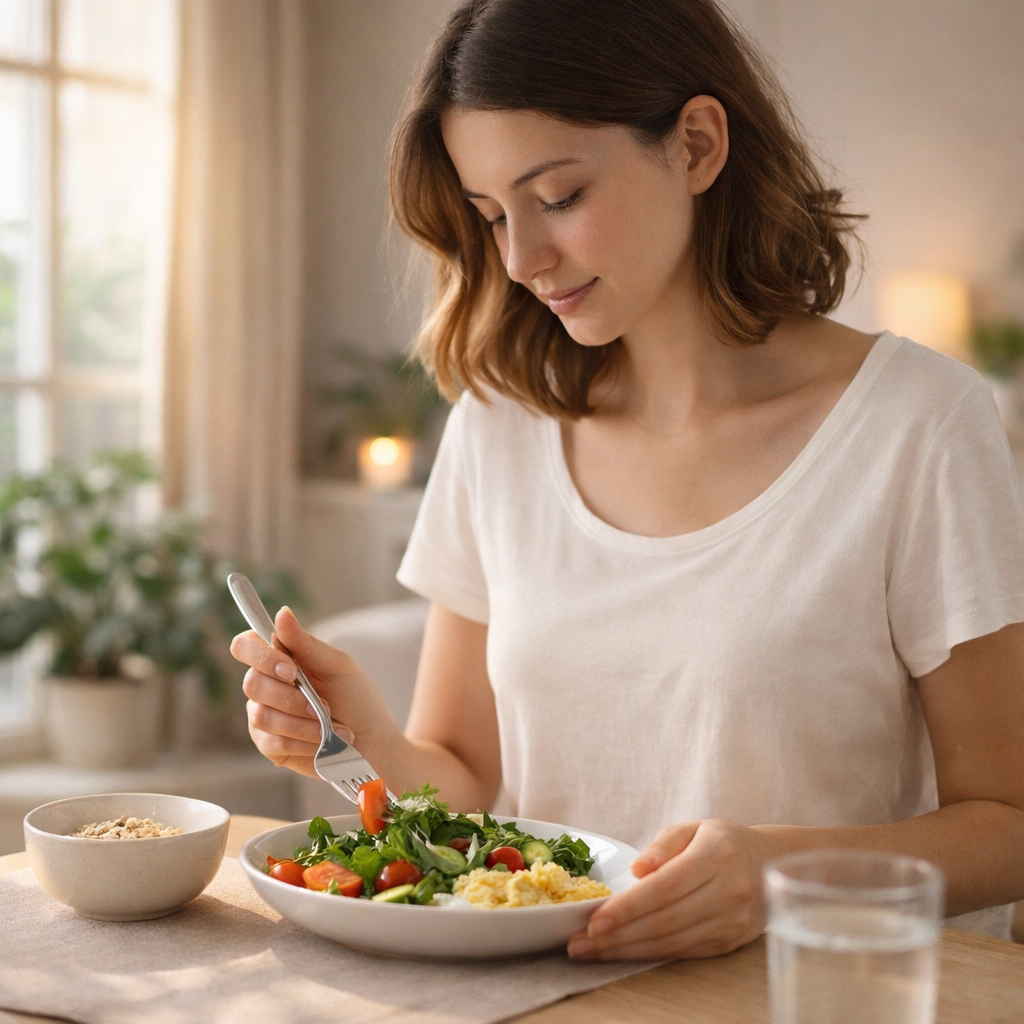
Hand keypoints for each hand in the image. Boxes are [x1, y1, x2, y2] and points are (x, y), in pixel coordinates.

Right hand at [229, 606, 398, 777]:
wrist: (369, 738)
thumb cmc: (355, 697)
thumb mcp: (337, 665)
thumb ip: (306, 643)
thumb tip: (282, 613)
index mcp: (279, 658)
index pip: (246, 646)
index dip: (260, 656)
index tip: (291, 670)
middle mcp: (265, 685)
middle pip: (252, 684)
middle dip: (292, 697)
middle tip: (325, 705)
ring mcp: (263, 715)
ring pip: (262, 716)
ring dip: (303, 723)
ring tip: (330, 726)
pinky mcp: (268, 744)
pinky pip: (273, 742)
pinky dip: (304, 742)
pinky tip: (323, 743)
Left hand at [567, 818, 774, 959]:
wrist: (770, 864)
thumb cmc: (721, 842)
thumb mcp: (693, 827)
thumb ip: (663, 845)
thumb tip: (637, 869)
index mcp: (716, 855)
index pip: (665, 887)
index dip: (628, 907)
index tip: (594, 919)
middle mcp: (728, 891)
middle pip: (666, 920)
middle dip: (619, 935)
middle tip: (580, 943)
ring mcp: (731, 921)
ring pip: (672, 943)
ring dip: (627, 950)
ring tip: (591, 951)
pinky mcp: (728, 942)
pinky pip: (684, 952)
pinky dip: (649, 955)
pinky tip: (622, 953)